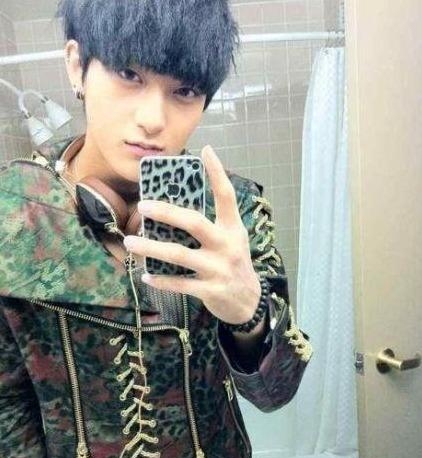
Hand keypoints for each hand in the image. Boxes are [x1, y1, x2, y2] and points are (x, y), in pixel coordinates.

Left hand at [123, 145, 260, 324]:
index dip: (217, 173)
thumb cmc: (234, 262)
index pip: (226, 196)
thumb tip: (175, 208)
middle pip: (194, 222)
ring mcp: (219, 268)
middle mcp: (227, 245)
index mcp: (232, 228)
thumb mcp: (232, 239)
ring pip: (179, 255)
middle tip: (142, 206)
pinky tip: (146, 276)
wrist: (249, 300)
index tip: (206, 150)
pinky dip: (161, 280)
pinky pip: (180, 283)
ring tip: (129, 242)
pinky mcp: (211, 290)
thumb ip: (212, 224)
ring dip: (151, 248)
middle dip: (166, 213)